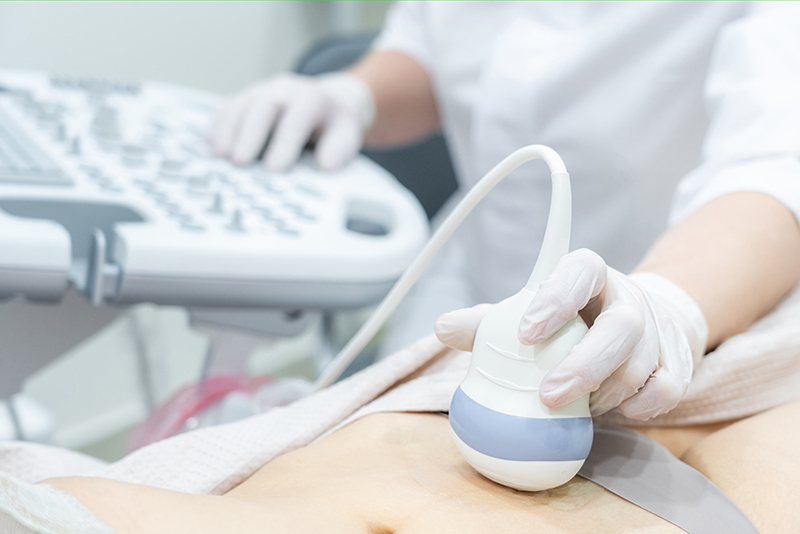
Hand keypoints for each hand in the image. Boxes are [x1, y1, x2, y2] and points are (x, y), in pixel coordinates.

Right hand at [207, 72, 374, 171]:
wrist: (330, 102)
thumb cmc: (336, 125)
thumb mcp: (347, 135)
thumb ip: (338, 150)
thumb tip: (325, 165)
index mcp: (313, 99)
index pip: (296, 120)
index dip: (284, 144)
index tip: (274, 169)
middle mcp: (286, 89)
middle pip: (263, 108)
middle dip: (250, 136)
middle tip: (240, 163)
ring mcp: (264, 90)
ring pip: (241, 106)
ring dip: (229, 132)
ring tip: (221, 157)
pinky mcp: (248, 96)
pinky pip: (229, 107)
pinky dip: (219, 126)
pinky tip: (213, 146)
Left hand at [434, 249, 707, 419]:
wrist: (638, 321)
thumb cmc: (568, 320)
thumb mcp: (530, 312)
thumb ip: (489, 322)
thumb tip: (443, 328)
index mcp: (589, 274)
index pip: (580, 270)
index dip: (557, 298)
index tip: (526, 333)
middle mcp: (627, 299)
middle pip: (620, 326)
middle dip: (583, 365)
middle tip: (547, 396)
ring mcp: (656, 331)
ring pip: (641, 363)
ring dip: (605, 393)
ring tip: (575, 407)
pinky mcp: (676, 363)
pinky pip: (668, 390)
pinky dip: (641, 407)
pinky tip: (614, 414)